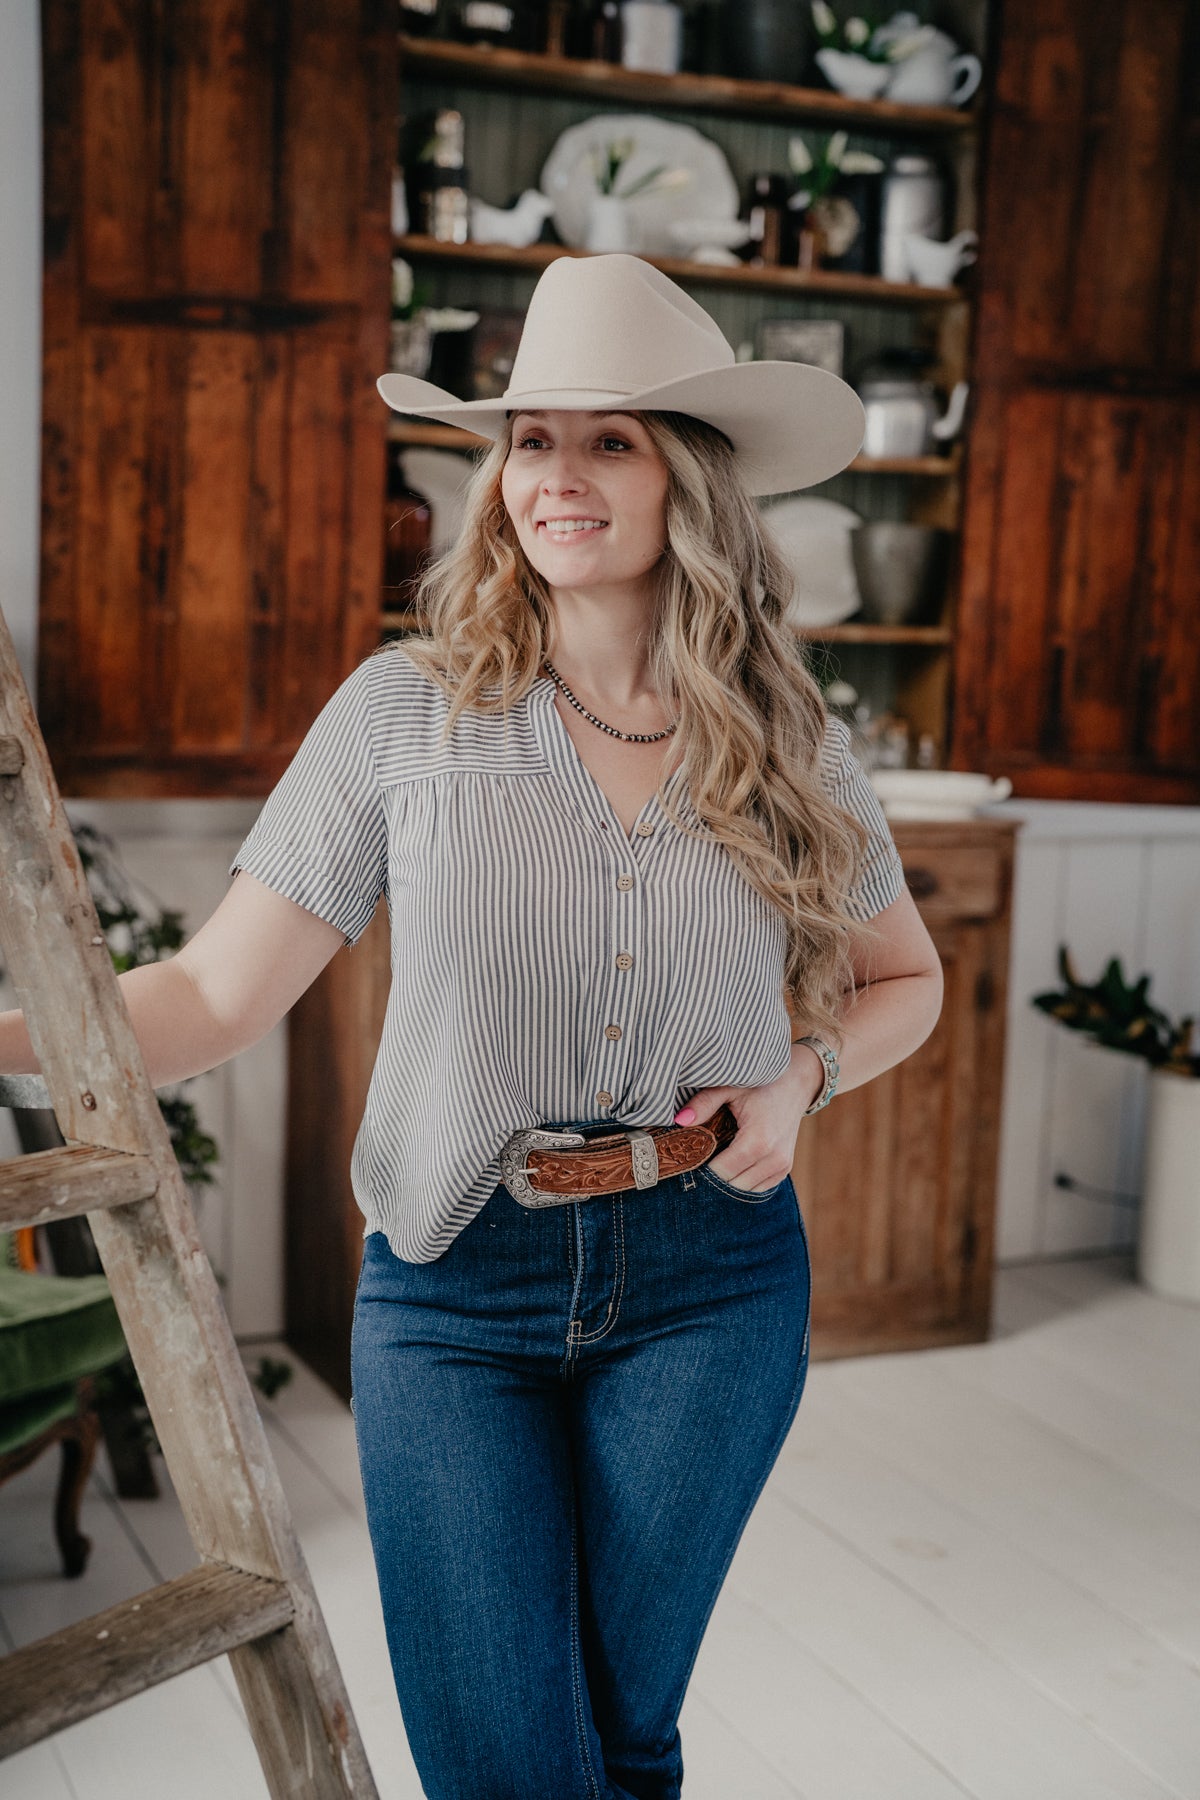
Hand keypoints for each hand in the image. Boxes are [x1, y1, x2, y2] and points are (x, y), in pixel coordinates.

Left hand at [674, 1044, 823, 1192]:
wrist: (795, 1084)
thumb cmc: (760, 1084)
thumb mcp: (730, 1087)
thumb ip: (704, 1103)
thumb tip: (680, 1121)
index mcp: (759, 1141)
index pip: (722, 1172)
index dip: (702, 1168)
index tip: (689, 1157)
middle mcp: (773, 1159)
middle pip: (732, 1185)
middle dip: (713, 1177)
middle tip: (699, 1159)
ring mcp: (782, 1167)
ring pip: (745, 1191)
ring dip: (729, 1180)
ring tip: (716, 1159)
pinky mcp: (785, 1170)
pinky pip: (758, 1188)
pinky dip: (743, 1180)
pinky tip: (733, 1163)